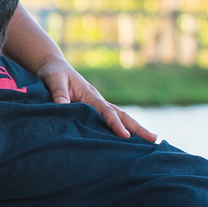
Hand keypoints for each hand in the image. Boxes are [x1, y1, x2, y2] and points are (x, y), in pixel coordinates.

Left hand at [34, 58, 156, 142]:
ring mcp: (97, 105)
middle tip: (154, 139)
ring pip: (119, 117)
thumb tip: (62, 106)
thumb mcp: (53, 80)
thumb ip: (58, 93)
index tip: (125, 136)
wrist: (54, 67)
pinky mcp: (93, 109)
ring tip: (151, 140)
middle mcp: (98, 100)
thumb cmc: (53, 73)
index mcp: (90, 95)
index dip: (115, 124)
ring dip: (134, 128)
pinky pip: (110, 119)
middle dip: (137, 127)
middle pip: (121, 115)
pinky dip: (121, 127)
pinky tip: (128, 139)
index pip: (106, 111)